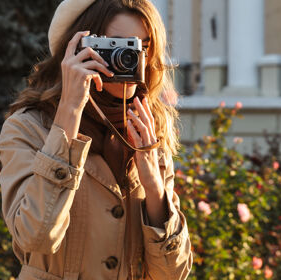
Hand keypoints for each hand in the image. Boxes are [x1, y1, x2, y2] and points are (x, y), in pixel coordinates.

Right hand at [53, 30, 113, 137]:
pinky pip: (96, 73)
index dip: (79, 35)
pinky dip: (100, 80)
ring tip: (108, 74)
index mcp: (66, 61)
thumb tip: (94, 60)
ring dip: (104, 69)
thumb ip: (79, 65)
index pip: (71, 43)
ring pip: (95, 61)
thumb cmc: (74, 91)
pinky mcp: (81, 74)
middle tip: (104, 64)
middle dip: (99, 56)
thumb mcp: (73, 75)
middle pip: (88, 50)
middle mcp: (68, 62)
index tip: (88, 32)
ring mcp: (74, 68)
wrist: (70, 104)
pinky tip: (99, 87)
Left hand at [127, 96, 166, 226]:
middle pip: (148, 121)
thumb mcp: (142, 150)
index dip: (147, 110)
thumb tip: (132, 130)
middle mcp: (152, 141)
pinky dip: (134, 130)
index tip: (143, 100)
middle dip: (142, 109)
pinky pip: (138, 140)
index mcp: (152, 139)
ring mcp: (148, 146)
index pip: (150, 121)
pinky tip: (128, 124)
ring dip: (137, 118)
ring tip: (129, 110)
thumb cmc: (147, 166)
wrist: (152, 180)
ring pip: (144, 128)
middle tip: (137, 98)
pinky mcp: (143, 153)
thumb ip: (139, 140)